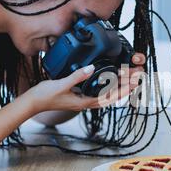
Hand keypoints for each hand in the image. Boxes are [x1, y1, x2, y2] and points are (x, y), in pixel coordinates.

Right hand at [24, 52, 146, 113]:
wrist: (33, 102)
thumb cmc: (45, 95)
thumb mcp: (62, 84)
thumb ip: (77, 76)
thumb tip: (91, 68)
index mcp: (84, 102)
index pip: (109, 98)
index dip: (123, 91)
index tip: (133, 83)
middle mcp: (86, 103)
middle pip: (111, 98)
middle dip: (125, 89)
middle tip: (137, 79)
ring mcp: (82, 101)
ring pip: (105, 96)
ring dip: (118, 89)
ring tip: (129, 81)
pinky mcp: (78, 97)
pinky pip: (98, 93)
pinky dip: (107, 88)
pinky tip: (110, 83)